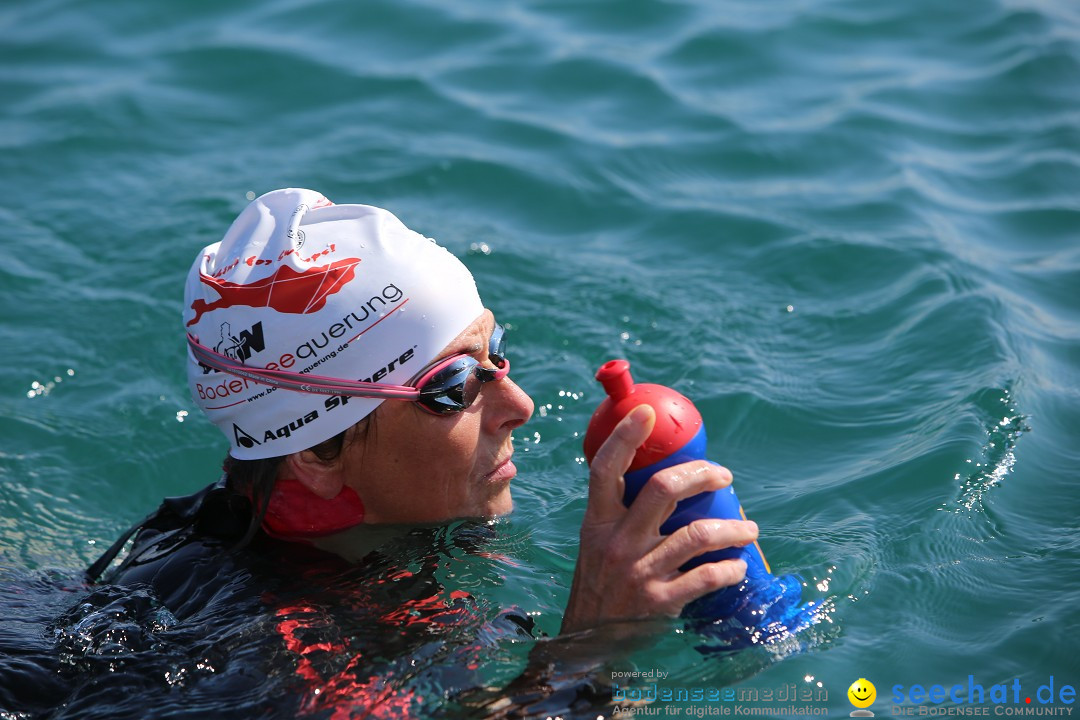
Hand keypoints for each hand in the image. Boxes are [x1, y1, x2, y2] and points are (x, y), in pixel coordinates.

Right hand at [560, 404, 757, 633]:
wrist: (590, 641)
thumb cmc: (599, 585)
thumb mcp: (596, 543)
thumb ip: (619, 515)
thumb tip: (659, 477)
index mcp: (598, 521)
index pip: (606, 468)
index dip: (624, 435)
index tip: (646, 413)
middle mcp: (617, 542)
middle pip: (663, 489)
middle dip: (701, 474)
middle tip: (723, 475)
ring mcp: (639, 572)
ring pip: (697, 534)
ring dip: (733, 529)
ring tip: (749, 529)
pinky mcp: (660, 601)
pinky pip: (706, 577)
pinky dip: (729, 569)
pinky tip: (738, 566)